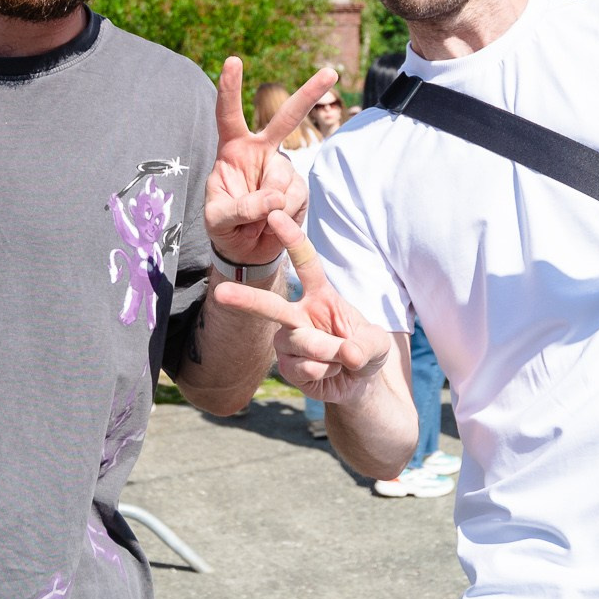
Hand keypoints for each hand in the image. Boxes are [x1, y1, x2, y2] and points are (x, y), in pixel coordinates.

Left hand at [204, 59, 335, 267]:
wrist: (245, 251)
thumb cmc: (224, 227)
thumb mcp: (219, 219)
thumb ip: (240, 207)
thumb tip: (275, 198)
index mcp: (232, 149)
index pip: (229, 114)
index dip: (230, 88)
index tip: (233, 60)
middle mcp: (260, 151)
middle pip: (286, 119)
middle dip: (309, 94)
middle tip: (331, 72)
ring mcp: (282, 169)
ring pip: (282, 177)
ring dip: (269, 203)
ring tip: (255, 220)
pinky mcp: (297, 188)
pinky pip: (294, 197)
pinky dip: (283, 214)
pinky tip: (272, 222)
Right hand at [210, 211, 394, 403]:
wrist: (358, 382)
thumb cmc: (365, 350)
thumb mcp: (377, 344)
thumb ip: (365, 344)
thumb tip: (347, 354)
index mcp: (320, 295)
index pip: (306, 263)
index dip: (292, 240)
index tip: (275, 215)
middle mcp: (299, 314)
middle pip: (270, 305)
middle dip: (246, 299)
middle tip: (220, 294)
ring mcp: (290, 341)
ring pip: (300, 341)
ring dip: (327, 352)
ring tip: (343, 358)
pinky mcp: (288, 367)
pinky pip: (302, 368)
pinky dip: (324, 372)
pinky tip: (329, 372)